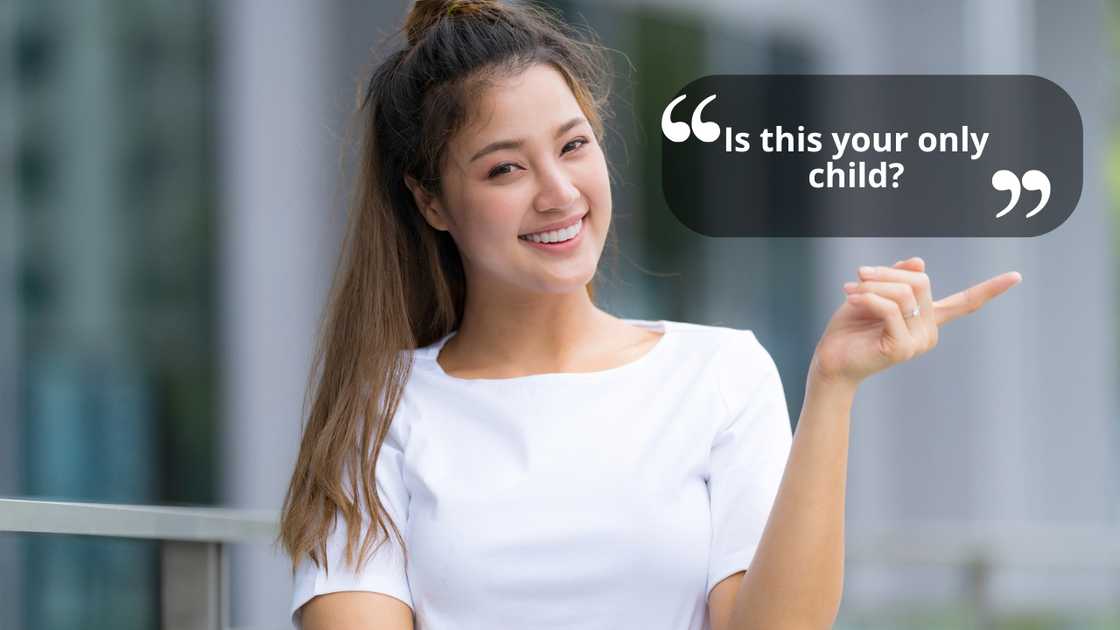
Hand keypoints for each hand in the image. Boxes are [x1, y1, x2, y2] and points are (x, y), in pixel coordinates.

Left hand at [809, 256, 1021, 388]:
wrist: (830, 362)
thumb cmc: (849, 330)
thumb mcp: (872, 296)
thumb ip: (895, 279)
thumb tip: (920, 261)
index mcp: (927, 320)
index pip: (964, 303)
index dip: (989, 290)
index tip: (1017, 277)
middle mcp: (929, 331)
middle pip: (920, 282)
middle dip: (886, 273)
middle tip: (858, 276)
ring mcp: (918, 342)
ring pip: (904, 293)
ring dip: (871, 285)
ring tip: (848, 291)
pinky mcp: (902, 348)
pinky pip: (890, 308)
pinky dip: (867, 299)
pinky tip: (850, 300)